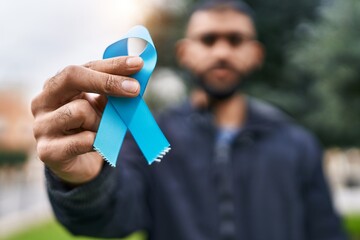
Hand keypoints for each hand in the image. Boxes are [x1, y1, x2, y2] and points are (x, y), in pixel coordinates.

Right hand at [31, 56, 142, 184]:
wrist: (78, 163)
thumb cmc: (90, 128)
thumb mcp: (102, 107)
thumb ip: (113, 93)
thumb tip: (134, 81)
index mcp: (57, 85)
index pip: (85, 67)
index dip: (113, 65)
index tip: (138, 64)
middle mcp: (43, 100)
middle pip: (72, 76)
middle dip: (107, 81)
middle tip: (135, 89)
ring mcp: (41, 125)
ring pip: (79, 111)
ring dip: (101, 121)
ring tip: (102, 130)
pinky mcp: (47, 150)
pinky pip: (82, 140)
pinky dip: (97, 141)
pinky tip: (97, 144)